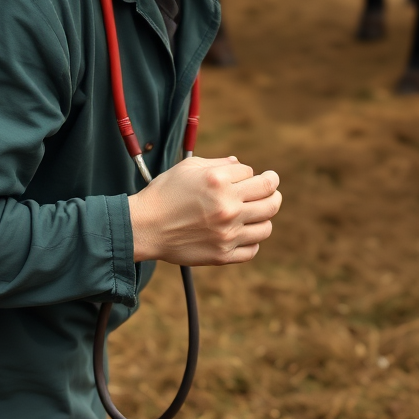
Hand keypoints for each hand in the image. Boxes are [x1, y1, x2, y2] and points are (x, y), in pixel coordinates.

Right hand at [127, 156, 281, 265]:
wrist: (144, 228)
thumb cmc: (164, 193)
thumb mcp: (189, 167)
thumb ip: (219, 164)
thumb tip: (241, 165)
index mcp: (219, 181)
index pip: (255, 175)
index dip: (249, 175)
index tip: (244, 177)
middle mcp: (227, 207)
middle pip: (271, 198)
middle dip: (274, 191)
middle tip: (271, 190)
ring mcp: (227, 233)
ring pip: (267, 225)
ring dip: (265, 217)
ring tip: (256, 213)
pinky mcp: (222, 255)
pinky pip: (253, 249)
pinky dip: (252, 240)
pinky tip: (244, 232)